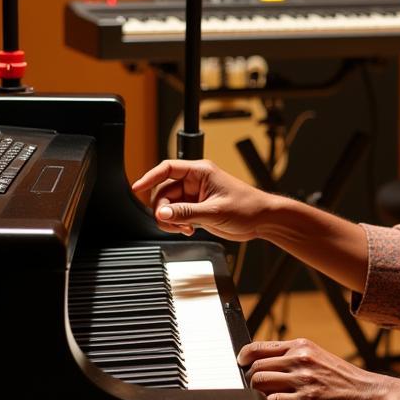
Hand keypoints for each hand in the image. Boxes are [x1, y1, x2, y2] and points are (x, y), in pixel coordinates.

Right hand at [131, 159, 275, 239]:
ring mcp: (196, 196)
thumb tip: (164, 214)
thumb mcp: (214, 211)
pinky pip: (178, 215)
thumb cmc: (248, 207)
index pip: (167, 169)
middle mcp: (196, 182)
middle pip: (164, 191)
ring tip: (184, 228)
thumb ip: (187, 213)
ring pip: (169, 206)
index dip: (150, 177)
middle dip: (164, 209)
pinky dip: (178, 224)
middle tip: (172, 222)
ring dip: (171, 220)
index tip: (137, 188)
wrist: (262, 220)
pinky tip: (188, 230)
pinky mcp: (198, 210)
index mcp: (200, 172)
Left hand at [238, 337, 388, 399]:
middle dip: (249, 380)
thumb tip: (269, 367)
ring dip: (255, 395)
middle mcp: (300, 358)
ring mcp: (303, 380)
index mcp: (302, 346)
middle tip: (252, 390)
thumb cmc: (347, 382)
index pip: (259, 346)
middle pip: (256, 366)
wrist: (372, 397)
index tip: (240, 365)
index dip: (244, 357)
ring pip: (259, 383)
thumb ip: (295, 359)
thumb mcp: (320, 359)